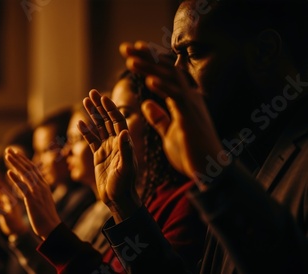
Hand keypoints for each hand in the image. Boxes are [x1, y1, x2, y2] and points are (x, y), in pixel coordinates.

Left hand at [5, 148, 60, 239]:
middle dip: (18, 158)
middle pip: (28, 168)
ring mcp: (37, 192)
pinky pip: (23, 187)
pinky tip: (9, 173)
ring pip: (25, 174)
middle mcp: (41, 185)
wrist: (52, 228)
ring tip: (7, 156)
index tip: (15, 153)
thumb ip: (36, 190)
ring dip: (15, 164)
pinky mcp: (32, 199)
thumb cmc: (46, 216)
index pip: (33, 168)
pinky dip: (16, 179)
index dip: (23, 160)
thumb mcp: (42, 199)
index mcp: (44, 185)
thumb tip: (29, 184)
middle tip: (8, 149)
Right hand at [79, 90, 141, 222]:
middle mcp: (117, 142)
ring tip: (85, 101)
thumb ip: (126, 150)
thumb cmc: (124, 186)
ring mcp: (107, 148)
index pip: (117, 120)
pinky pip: (92, 140)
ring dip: (92, 114)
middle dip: (100, 106)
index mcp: (124, 143)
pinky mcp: (99, 156)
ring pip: (99, 127)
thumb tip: (124, 132)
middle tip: (91, 93)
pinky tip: (79, 123)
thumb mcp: (126, 168)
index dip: (110, 108)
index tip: (102, 98)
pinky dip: (85, 131)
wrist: (118, 200)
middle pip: (107, 119)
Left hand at [121, 41, 223, 188]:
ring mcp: (191, 105)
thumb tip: (147, 104)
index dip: (148, 61)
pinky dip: (163, 88)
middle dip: (145, 57)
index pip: (163, 73)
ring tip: (131, 60)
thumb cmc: (190, 153)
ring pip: (169, 79)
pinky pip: (176, 98)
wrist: (208, 171)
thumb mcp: (169, 133)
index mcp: (182, 99)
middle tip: (125, 47)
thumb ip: (159, 117)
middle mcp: (188, 97)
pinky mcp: (190, 117)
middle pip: (165, 69)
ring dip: (149, 68)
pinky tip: (149, 80)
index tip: (131, 52)